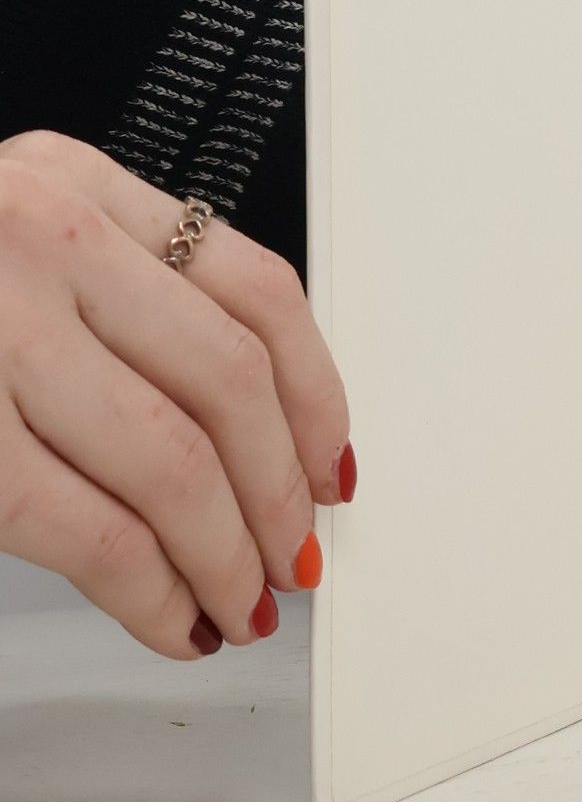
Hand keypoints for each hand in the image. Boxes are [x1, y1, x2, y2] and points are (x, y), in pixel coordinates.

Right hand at [0, 130, 351, 657]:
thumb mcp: (16, 239)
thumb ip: (118, 297)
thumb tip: (253, 424)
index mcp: (74, 185)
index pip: (258, 290)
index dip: (316, 393)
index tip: (330, 462)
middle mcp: (39, 237)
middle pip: (228, 382)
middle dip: (277, 490)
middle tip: (293, 554)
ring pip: (169, 461)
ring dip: (224, 552)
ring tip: (239, 601)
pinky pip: (83, 525)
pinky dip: (145, 589)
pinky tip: (168, 616)